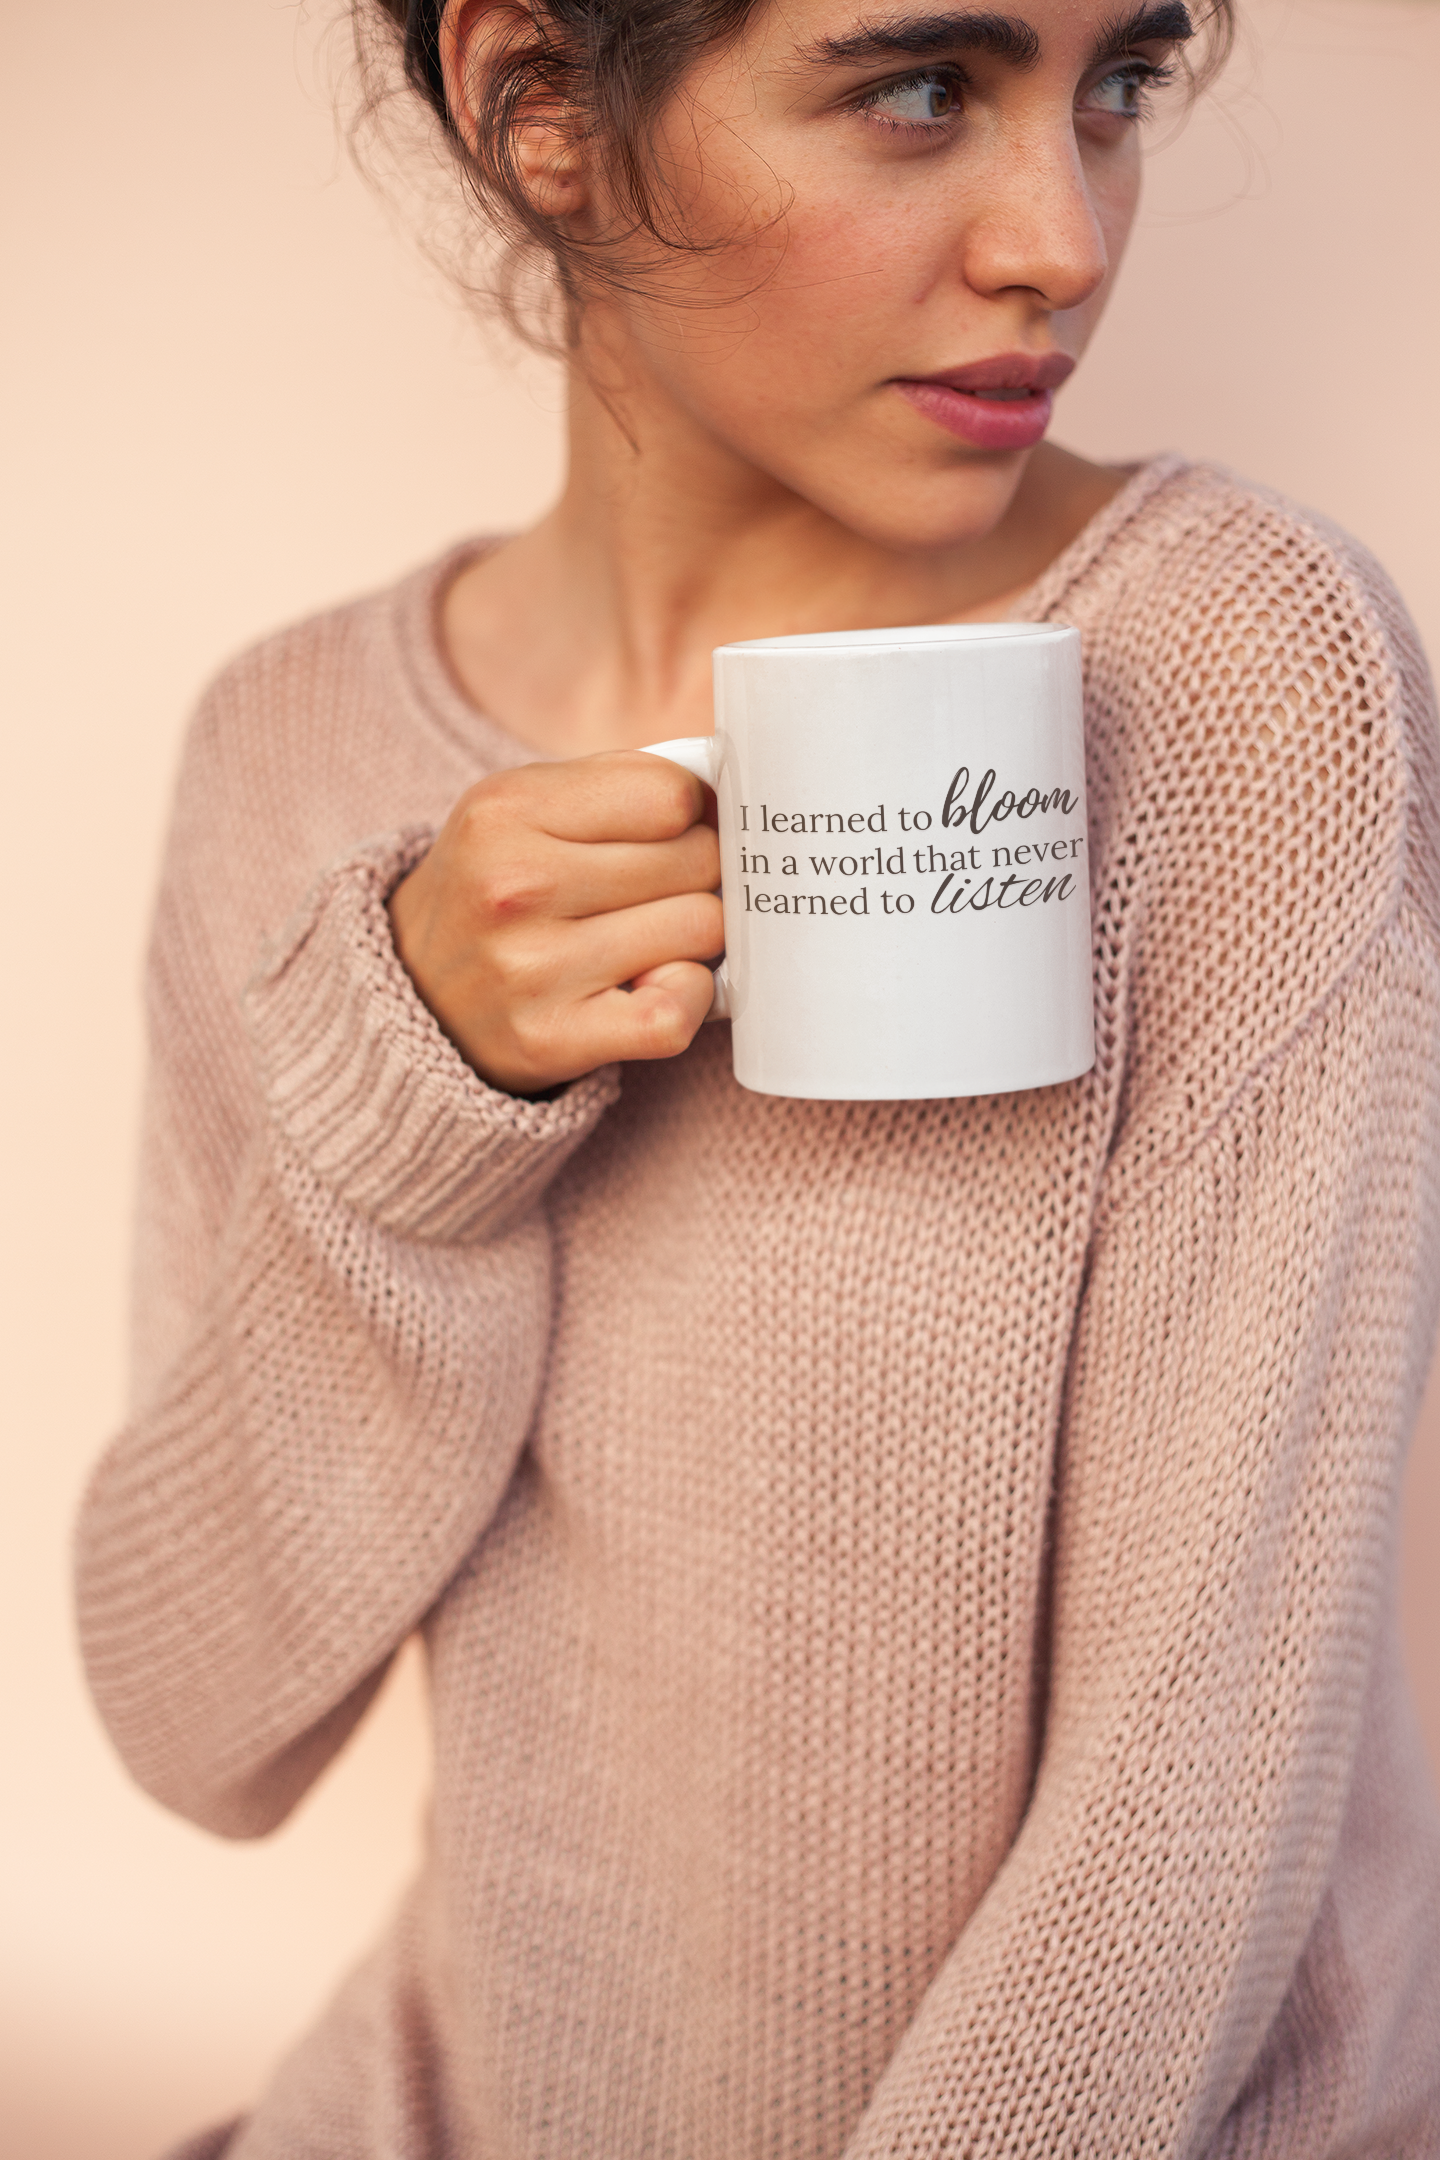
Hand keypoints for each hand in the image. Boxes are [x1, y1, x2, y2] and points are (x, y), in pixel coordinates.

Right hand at [388, 751, 722, 1095]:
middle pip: (697, 861)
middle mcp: (514, 885)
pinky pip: (675, 1012)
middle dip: (699, 874)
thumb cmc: (497, 889)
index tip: (670, 835)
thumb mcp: (524, 807)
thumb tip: (729, 795)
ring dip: (694, 937)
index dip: (690, 814)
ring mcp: (532, 968)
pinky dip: (688, 997)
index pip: (672, 795)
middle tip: (661, 891)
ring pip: (700, 930)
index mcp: (507, 809)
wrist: (412, 992)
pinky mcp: (552, 1038)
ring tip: (652, 937)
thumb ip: (621, 783)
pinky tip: (659, 984)